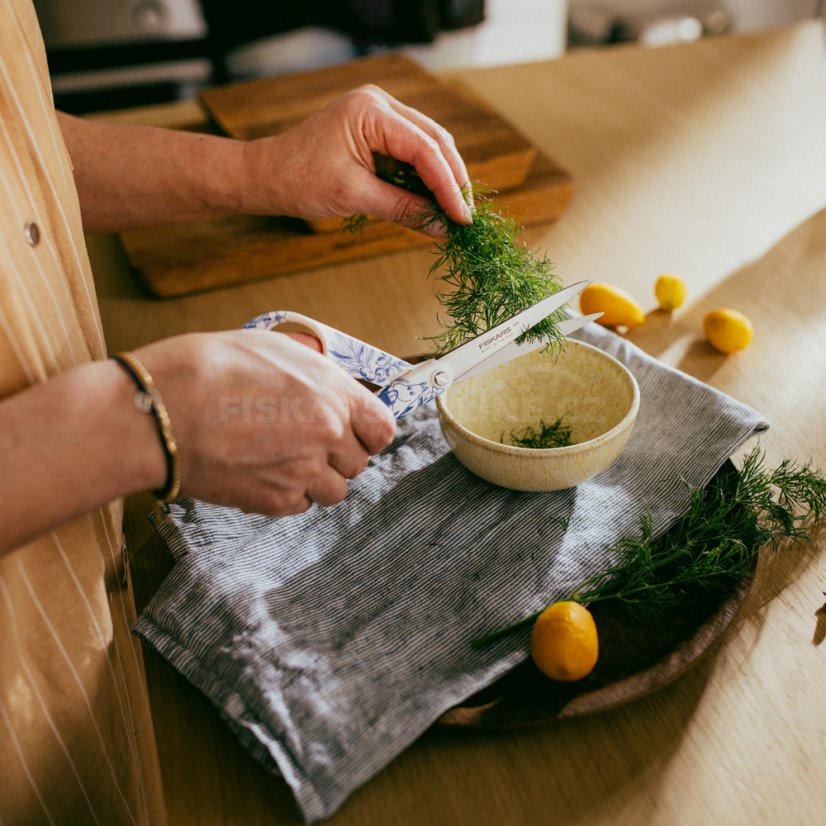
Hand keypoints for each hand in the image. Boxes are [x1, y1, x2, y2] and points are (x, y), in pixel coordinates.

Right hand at [136, 330, 395, 514]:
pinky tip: (261, 473)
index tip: (353, 432)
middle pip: (358, 463)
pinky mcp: (277, 500)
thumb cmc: (207, 370)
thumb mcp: (268, 345)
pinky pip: (301, 506)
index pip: (382, 428)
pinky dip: (287, 495)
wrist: (162, 412)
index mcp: (333, 392)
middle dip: (337, 456)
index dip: (367, 432)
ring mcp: (304, 471)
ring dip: (315, 480)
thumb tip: (321, 365)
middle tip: (304, 444)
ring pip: (334, 491)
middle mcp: (327, 433)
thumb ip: (309, 363)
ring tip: (281, 461)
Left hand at [240, 84, 472, 233]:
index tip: (463, 217)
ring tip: (454, 213)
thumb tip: (442, 228)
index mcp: (371, 110)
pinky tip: (434, 202)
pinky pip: (411, 154)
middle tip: (466, 216)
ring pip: (428, 147)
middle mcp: (380, 104)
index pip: (425, 149)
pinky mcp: (377, 132)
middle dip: (453, 180)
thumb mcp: (354, 196)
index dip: (449, 186)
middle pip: (434, 141)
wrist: (267, 175)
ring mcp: (379, 115)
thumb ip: (403, 209)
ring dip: (442, 180)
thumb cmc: (299, 180)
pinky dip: (424, 179)